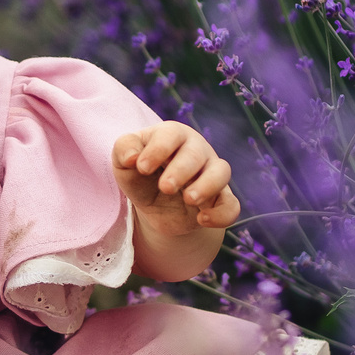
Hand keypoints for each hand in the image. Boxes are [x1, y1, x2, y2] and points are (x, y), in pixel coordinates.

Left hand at [113, 122, 239, 235]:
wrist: (156, 205)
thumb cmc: (141, 175)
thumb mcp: (124, 163)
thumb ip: (124, 150)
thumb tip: (132, 157)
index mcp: (172, 135)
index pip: (171, 134)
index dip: (158, 149)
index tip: (142, 168)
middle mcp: (196, 150)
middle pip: (196, 154)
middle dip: (181, 170)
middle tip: (165, 187)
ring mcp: (212, 173)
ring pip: (221, 172)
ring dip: (207, 185)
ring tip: (188, 199)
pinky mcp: (220, 199)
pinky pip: (231, 205)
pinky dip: (222, 213)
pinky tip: (202, 220)